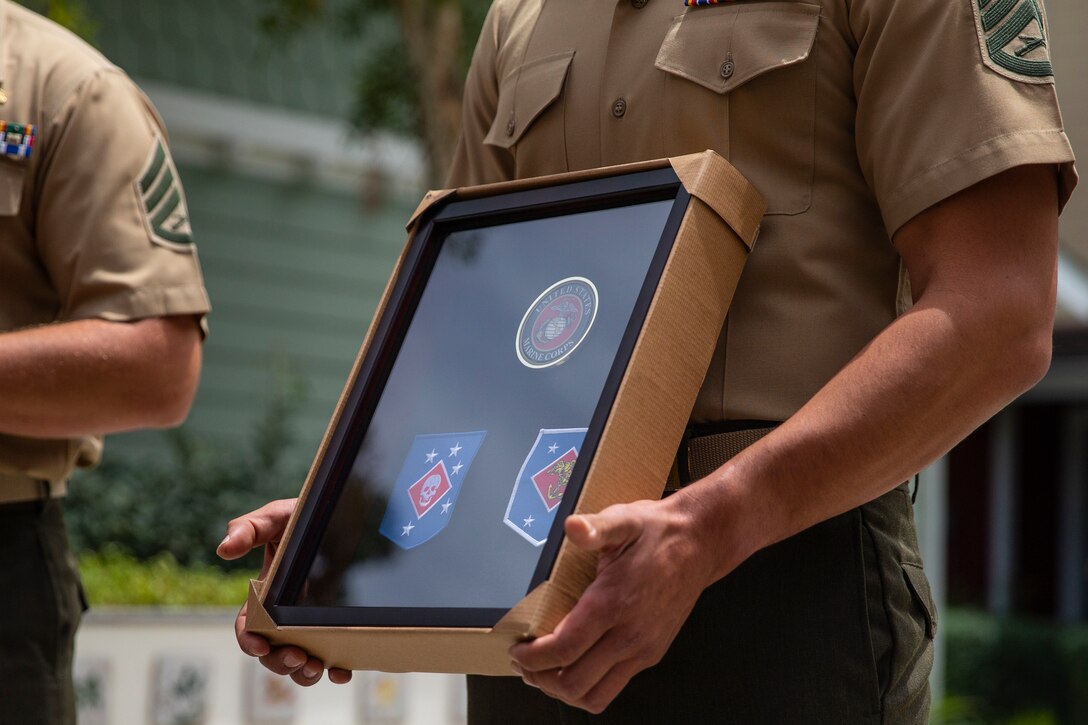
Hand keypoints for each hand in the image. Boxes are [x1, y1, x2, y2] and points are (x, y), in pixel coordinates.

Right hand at [217, 498, 351, 686]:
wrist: (339, 514)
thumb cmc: (298, 516)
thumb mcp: (274, 517)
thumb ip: (248, 528)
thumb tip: (225, 549)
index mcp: (263, 597)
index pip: (248, 628)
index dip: (249, 641)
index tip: (261, 645)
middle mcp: (283, 616)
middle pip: (272, 654)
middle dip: (280, 662)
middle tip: (298, 657)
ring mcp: (308, 622)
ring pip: (298, 662)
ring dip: (303, 673)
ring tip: (316, 667)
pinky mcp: (334, 625)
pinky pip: (332, 656)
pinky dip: (335, 670)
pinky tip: (342, 671)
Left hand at [509, 495, 719, 712]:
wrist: (701, 543)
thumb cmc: (659, 532)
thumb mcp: (624, 520)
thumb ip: (595, 526)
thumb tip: (573, 526)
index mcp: (613, 604)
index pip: (562, 649)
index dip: (531, 656)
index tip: (516, 648)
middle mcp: (629, 635)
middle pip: (572, 682)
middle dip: (539, 677)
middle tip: (523, 662)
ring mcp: (642, 649)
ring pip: (594, 696)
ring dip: (562, 690)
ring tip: (543, 671)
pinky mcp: (651, 654)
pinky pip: (613, 688)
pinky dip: (587, 687)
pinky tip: (574, 666)